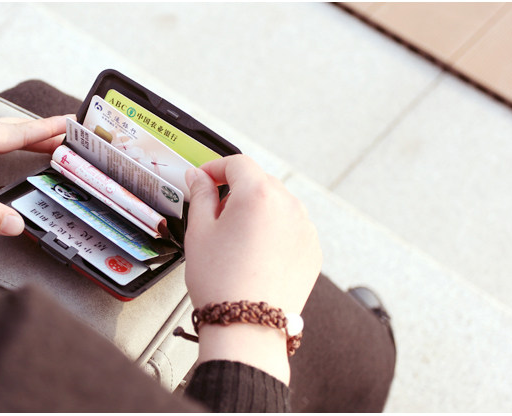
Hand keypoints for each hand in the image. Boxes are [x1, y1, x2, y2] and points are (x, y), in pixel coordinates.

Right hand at [184, 155, 321, 383]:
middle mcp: (288, 205)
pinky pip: (291, 228)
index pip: (237, 163)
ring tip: (235, 240)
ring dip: (257, 210)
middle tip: (214, 214)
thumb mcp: (199, 232)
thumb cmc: (221, 282)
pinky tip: (254, 254)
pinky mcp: (312, 250)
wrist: (248, 325)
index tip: (204, 179)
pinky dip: (274, 231)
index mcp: (258, 194)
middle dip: (236, 190)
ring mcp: (305, 228)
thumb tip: (199, 178)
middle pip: (259, 182)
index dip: (215, 168)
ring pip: (277, 205)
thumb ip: (201, 195)